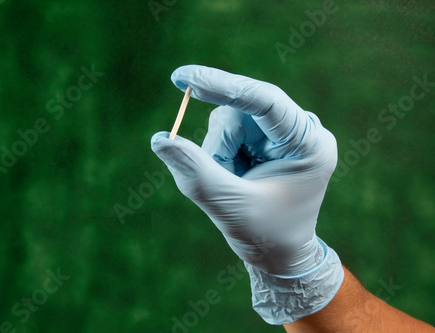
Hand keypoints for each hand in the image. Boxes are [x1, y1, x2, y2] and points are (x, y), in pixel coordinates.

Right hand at [151, 65, 343, 323]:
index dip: (224, 86)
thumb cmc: (266, 236)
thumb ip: (196, 172)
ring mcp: (280, 134)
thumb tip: (159, 139)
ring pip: (228, 119)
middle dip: (219, 145)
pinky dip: (218, 155)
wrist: (279, 255)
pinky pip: (226, 131)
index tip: (184, 78)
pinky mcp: (263, 139)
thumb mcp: (230, 207)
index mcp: (308, 144)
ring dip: (217, 152)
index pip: (265, 100)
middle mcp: (299, 131)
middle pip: (241, 111)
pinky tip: (232, 178)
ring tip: (229, 184)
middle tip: (216, 175)